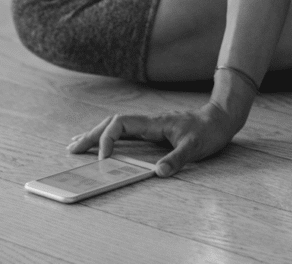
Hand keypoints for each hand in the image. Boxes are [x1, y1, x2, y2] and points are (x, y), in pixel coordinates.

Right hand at [66, 102, 238, 176]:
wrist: (219, 119)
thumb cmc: (208, 131)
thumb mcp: (195, 147)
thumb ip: (177, 159)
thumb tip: (158, 172)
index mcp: (153, 123)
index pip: (121, 123)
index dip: (107, 139)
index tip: (102, 160)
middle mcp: (148, 122)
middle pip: (112, 123)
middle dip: (91, 135)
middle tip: (71, 150)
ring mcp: (149, 125)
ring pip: (116, 126)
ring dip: (96, 135)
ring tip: (75, 145)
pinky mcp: (152, 131)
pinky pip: (124, 132)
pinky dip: (108, 137)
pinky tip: (101, 144)